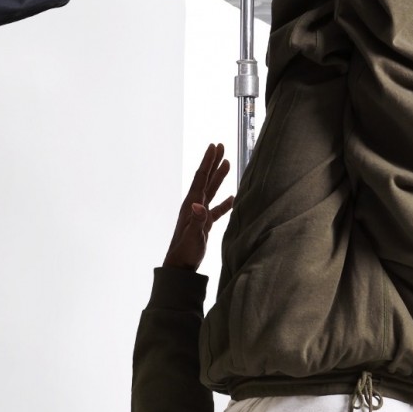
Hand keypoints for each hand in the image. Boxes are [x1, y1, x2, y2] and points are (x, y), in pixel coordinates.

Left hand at [164, 143, 234, 269]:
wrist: (180, 266)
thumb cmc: (185, 251)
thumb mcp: (193, 235)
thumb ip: (198, 221)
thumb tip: (199, 205)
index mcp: (192, 204)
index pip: (201, 177)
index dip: (208, 161)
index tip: (214, 146)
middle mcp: (195, 206)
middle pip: (206, 179)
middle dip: (213, 162)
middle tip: (220, 146)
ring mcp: (199, 214)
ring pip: (211, 190)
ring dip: (219, 177)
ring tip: (227, 163)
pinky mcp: (204, 224)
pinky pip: (216, 209)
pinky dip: (224, 202)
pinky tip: (232, 198)